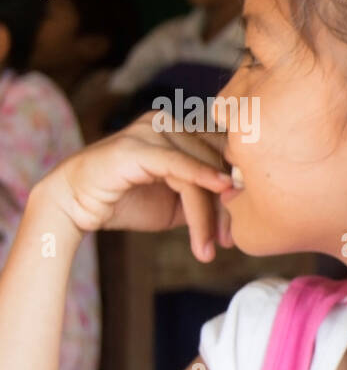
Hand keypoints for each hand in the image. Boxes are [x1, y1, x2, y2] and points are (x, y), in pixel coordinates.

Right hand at [37, 113, 234, 261]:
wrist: (75, 205)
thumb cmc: (127, 201)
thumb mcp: (179, 203)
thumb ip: (208, 199)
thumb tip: (248, 211)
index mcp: (181, 130)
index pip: (224, 155)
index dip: (238, 189)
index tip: (243, 227)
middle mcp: (169, 123)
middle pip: (217, 162)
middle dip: (226, 206)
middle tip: (229, 241)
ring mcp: (151, 130)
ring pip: (201, 170)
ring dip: (209, 213)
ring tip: (209, 246)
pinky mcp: (137, 146)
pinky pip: (179, 164)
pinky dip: (201, 181)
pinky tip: (220, 194)